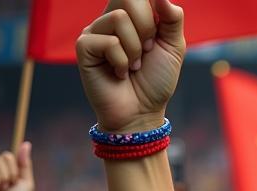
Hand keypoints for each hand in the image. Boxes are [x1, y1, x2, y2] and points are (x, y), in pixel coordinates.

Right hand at [0, 144, 33, 190]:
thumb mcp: (25, 183)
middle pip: (7, 156)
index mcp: (7, 171)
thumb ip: (24, 163)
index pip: (10, 155)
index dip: (15, 144)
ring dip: (5, 179)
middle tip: (9, 187)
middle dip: (13, 173)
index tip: (21, 121)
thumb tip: (25, 142)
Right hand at [76, 0, 184, 133]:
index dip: (151, 11)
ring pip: (119, 18)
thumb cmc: (156, 82)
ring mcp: (95, 31)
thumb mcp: (173, 48)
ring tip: (133, 66)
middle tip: (146, 52)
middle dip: (147, 29)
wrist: (143, 113)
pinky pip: (109, 42)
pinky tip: (119, 73)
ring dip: (135, 50)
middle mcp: (110, 18)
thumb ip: (172, 19)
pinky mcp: (84, 46)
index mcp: (131, 14)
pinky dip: (121, 62)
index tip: (156, 34)